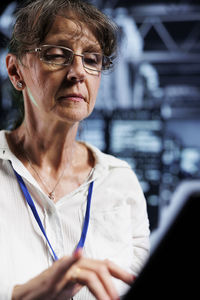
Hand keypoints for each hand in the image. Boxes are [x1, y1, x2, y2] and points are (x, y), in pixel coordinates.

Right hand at [12, 249, 134, 299]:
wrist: (28, 296)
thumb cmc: (50, 292)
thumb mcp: (73, 288)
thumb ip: (88, 284)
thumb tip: (106, 290)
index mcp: (81, 266)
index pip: (104, 265)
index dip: (121, 271)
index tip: (133, 279)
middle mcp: (75, 263)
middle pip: (101, 267)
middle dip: (114, 282)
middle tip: (118, 298)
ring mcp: (64, 268)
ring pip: (89, 272)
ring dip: (102, 288)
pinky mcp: (52, 276)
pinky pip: (63, 266)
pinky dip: (71, 259)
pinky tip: (78, 253)